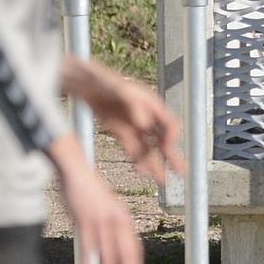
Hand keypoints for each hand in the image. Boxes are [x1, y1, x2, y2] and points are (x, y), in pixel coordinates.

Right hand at [50, 137, 145, 263]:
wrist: (77, 172)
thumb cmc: (90, 191)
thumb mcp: (108, 207)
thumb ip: (112, 224)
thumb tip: (111, 245)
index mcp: (124, 218)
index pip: (134, 248)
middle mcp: (116, 221)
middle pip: (125, 254)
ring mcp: (100, 222)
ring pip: (107, 255)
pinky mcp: (84, 222)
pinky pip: (88, 248)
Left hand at [63, 59, 184, 183]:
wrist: (83, 82)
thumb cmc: (103, 81)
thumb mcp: (120, 90)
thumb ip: (133, 105)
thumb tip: (145, 124)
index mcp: (151, 105)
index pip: (169, 124)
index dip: (171, 138)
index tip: (169, 151)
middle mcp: (146, 116)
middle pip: (163, 139)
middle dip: (172, 156)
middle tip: (181, 172)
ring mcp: (133, 124)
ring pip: (148, 147)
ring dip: (155, 163)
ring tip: (162, 181)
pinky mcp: (120, 130)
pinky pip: (133, 148)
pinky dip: (138, 160)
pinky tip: (142, 171)